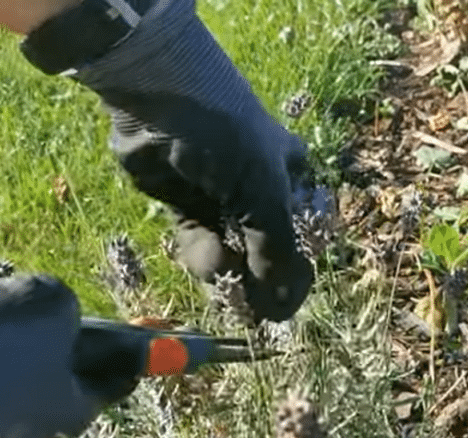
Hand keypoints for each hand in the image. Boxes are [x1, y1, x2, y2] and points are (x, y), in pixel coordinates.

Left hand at [45, 0, 313, 321]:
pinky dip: (203, 257)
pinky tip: (209, 265)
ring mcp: (222, 198)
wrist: (163, 100)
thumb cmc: (231, 141)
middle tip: (250, 303)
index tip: (284, 307)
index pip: (304, 237)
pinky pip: (200, 243)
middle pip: (266, 249)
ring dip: (230, 271)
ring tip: (226, 277)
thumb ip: (277, 254)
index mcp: (293, 179)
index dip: (296, 274)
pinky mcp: (186, 205)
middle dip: (258, 277)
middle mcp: (260, 189)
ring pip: (233, 250)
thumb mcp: (266, 197)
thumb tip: (280, 307)